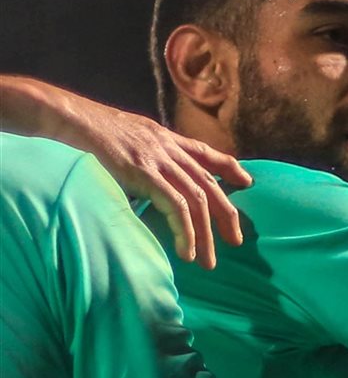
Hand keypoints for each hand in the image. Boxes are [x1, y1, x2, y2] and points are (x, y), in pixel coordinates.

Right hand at [37, 88, 249, 269]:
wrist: (69, 116)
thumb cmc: (91, 132)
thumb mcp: (129, 138)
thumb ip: (147, 154)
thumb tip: (150, 178)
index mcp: (166, 139)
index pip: (207, 152)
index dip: (230, 167)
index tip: (247, 182)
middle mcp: (169, 149)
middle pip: (209, 184)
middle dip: (226, 215)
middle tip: (235, 241)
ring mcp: (159, 160)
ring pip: (197, 200)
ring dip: (205, 234)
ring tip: (207, 261)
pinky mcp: (144, 173)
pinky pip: (175, 206)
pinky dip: (185, 231)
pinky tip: (186, 251)